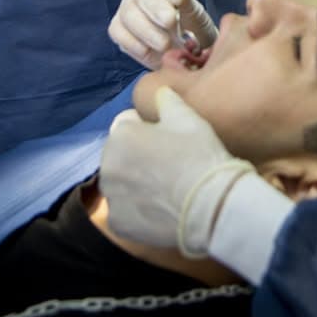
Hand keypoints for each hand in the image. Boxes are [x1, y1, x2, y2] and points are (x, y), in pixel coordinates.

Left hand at [100, 87, 254, 256]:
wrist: (209, 204)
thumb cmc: (198, 155)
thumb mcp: (187, 117)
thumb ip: (167, 101)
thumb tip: (160, 92)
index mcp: (120, 135)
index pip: (127, 123)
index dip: (148, 129)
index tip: (168, 139)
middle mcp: (107, 165)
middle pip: (120, 154)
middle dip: (137, 155)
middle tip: (168, 164)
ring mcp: (111, 197)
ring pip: (121, 183)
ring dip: (134, 182)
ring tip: (165, 188)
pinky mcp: (118, 224)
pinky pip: (125, 210)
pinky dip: (138, 210)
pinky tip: (160, 208)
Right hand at [108, 0, 200, 68]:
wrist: (184, 52)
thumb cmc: (190, 26)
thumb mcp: (194, 13)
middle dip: (157, 10)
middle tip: (171, 22)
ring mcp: (126, 9)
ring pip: (128, 15)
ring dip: (148, 31)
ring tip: (165, 44)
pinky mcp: (118, 29)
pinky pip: (119, 33)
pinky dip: (135, 44)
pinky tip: (150, 51)